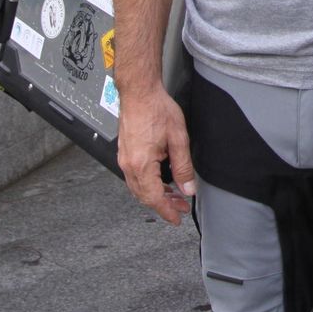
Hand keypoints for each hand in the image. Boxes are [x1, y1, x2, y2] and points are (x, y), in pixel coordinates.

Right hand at [116, 84, 196, 224]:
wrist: (140, 93)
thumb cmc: (156, 110)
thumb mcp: (178, 139)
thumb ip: (184, 167)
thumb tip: (188, 188)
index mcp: (141, 164)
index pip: (154, 198)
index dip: (166, 211)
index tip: (177, 218)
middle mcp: (128, 165)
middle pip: (144, 196)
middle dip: (163, 204)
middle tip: (181, 207)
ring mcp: (124, 159)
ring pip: (138, 188)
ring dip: (156, 195)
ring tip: (174, 195)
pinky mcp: (125, 153)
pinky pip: (134, 177)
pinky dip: (148, 185)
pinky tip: (160, 182)